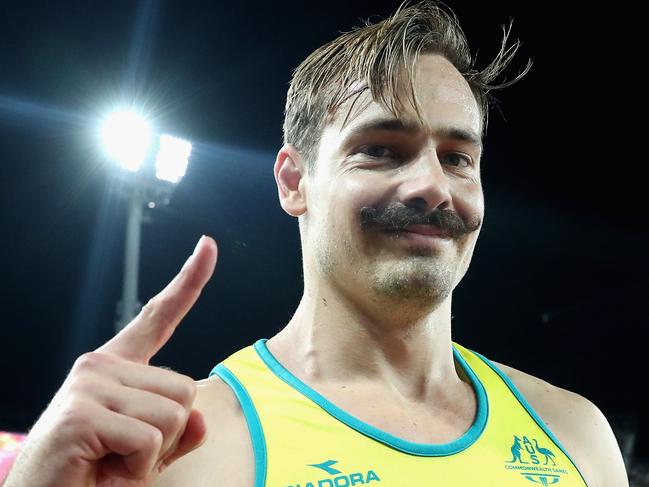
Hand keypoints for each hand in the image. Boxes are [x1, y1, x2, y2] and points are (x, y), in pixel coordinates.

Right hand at [4, 235, 217, 486]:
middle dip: (168, 435)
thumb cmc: (94, 477)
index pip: (159, 317)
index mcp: (116, 367)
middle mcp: (99, 365)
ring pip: (175, 414)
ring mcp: (88, 384)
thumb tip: (199, 416)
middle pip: (185, 390)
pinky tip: (103, 470)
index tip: (208, 245)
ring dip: (153, 454)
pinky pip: (149, 440)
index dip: (189, 282)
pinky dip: (138, 468)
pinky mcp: (81, 412)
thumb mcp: (147, 453)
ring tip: (111, 462)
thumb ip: (178, 430)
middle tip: (124, 456)